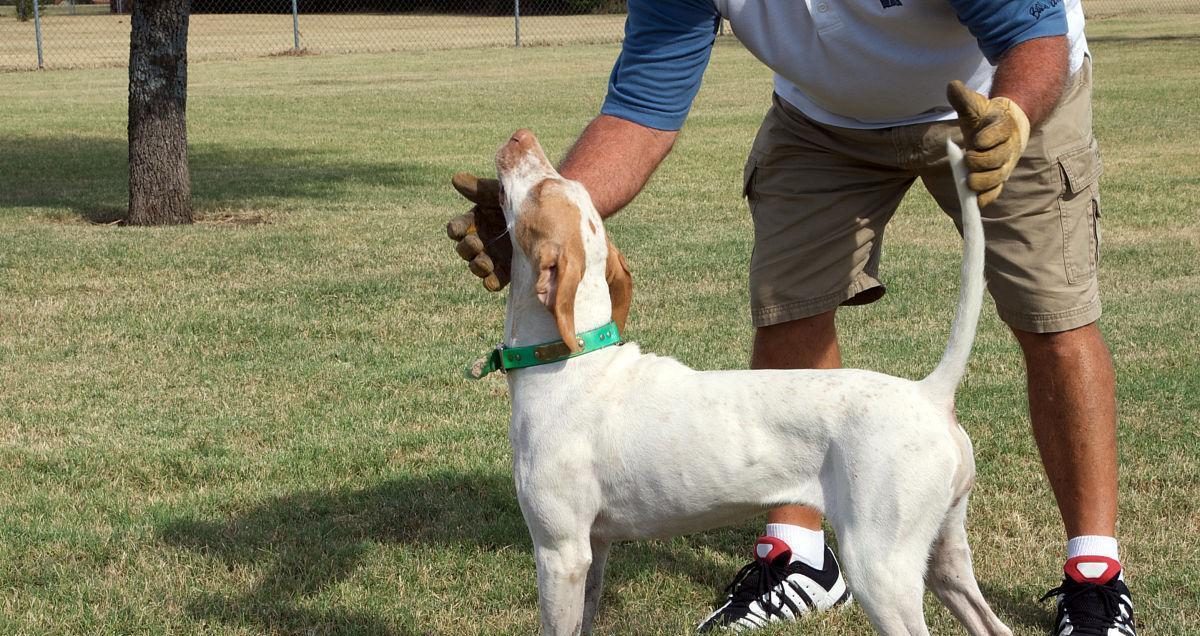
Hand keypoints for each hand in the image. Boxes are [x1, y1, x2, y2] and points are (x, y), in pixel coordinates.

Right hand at [446, 173, 511, 291]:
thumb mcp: (501, 193)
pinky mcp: (505, 271)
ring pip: (476, 266)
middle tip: (477, 244)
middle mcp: (479, 241)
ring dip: (477, 266)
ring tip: (485, 262)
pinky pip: (493, 281)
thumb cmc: (520, 202)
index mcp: (474, 222)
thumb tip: (455, 178)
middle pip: (464, 249)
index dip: (456, 229)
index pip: (457, 228)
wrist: (548, 218)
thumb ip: (479, 188)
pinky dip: (491, 281)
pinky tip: (493, 278)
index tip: (459, 229)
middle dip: (467, 248)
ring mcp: (491, 257)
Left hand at [946, 80, 1030, 207]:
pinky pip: (996, 191)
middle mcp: (1008, 146)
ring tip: (969, 182)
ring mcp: (1005, 164)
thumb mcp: (974, 106)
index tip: (975, 140)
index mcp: (1003, 126)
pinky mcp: (999, 177)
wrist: (1004, 128)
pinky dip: (987, 198)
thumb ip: (963, 98)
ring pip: (998, 177)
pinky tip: (977, 203)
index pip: (1000, 132)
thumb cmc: (985, 118)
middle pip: (999, 158)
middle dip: (983, 161)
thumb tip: (952, 85)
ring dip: (984, 181)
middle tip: (969, 159)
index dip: (988, 138)